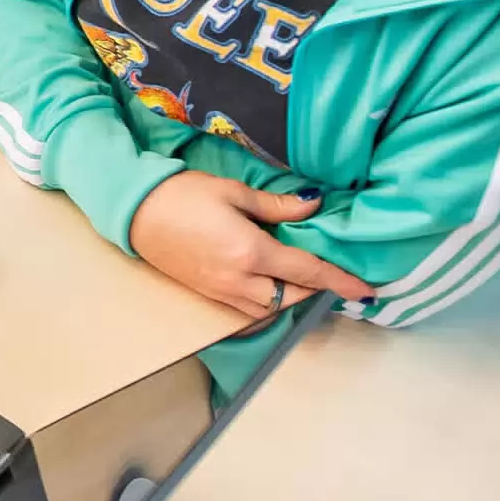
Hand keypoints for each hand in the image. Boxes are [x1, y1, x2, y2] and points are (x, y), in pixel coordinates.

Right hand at [127, 171, 372, 320]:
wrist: (134, 211)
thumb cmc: (181, 194)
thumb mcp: (232, 191)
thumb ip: (275, 206)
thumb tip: (313, 205)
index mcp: (250, 252)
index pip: (308, 272)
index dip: (340, 281)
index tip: (366, 291)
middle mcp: (239, 280)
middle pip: (293, 296)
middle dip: (316, 290)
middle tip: (334, 277)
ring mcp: (221, 291)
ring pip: (271, 308)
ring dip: (292, 298)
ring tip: (303, 281)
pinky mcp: (207, 293)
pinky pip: (248, 308)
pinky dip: (268, 302)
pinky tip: (271, 285)